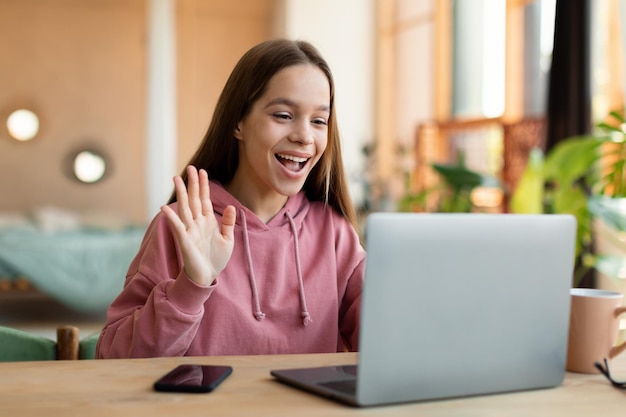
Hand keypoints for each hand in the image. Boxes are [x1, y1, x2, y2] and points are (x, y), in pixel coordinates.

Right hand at [161, 165, 235, 285]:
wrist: (207, 276)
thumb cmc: (216, 259)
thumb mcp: (227, 239)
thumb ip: (228, 223)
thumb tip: (231, 206)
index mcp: (207, 221)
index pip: (204, 199)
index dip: (203, 185)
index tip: (202, 171)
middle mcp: (197, 223)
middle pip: (193, 199)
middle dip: (192, 183)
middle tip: (190, 167)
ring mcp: (189, 230)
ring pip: (184, 208)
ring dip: (181, 194)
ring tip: (177, 179)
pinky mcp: (184, 240)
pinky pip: (177, 226)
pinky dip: (171, 217)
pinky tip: (164, 207)